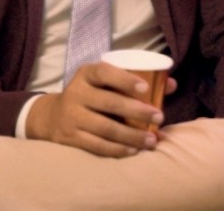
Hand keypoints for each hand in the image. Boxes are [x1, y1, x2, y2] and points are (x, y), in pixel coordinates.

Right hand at [26, 61, 177, 157]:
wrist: (52, 116)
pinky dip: (117, 149)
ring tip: (152, 140)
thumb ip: (135, 80)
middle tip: (159, 118)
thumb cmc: (90, 95)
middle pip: (109, 103)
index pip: (104, 73)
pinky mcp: (70, 138)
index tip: (146, 88)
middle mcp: (76, 93)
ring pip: (105, 128)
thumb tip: (171, 85)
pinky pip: (97, 146)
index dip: (125, 79)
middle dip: (137, 111)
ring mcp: (72, 117)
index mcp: (86, 74)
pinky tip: (134, 150)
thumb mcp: (104, 82)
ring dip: (132, 135)